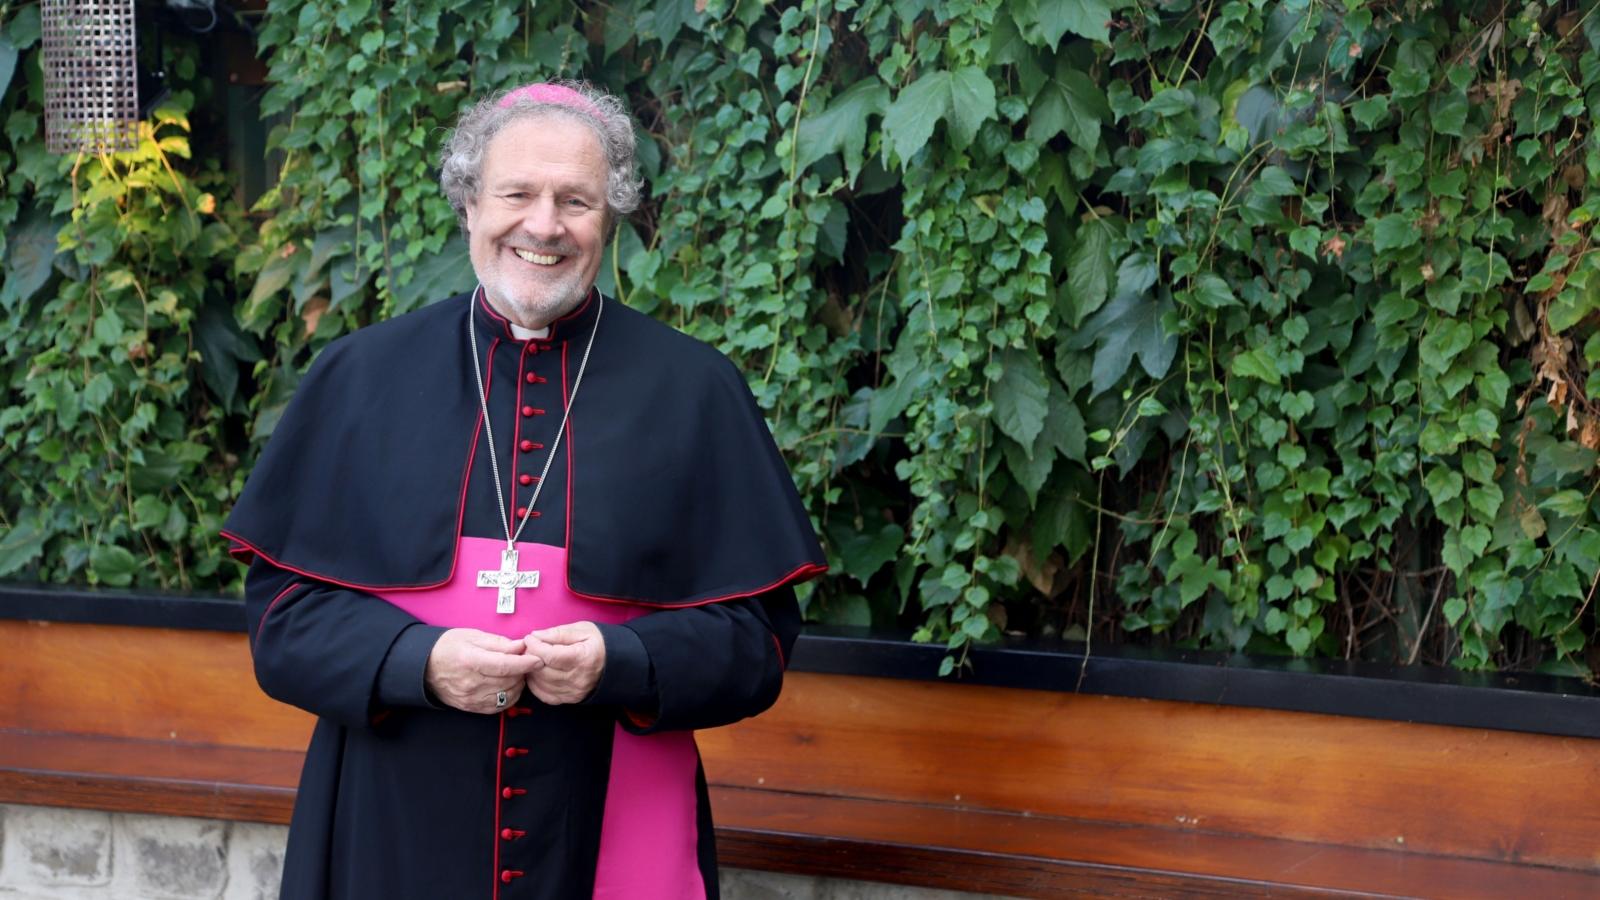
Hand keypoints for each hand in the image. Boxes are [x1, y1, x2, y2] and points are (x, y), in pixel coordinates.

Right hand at [425, 628, 545, 713]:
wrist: (425, 667)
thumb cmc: (449, 647)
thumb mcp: (472, 636)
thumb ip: (499, 643)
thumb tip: (522, 646)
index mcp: (470, 660)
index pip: (504, 665)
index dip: (525, 663)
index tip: (539, 659)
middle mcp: (471, 683)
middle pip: (508, 680)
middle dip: (523, 671)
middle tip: (524, 661)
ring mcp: (471, 698)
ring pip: (507, 695)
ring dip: (517, 684)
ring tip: (515, 672)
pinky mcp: (472, 708)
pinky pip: (499, 706)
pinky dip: (509, 696)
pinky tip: (508, 685)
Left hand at [523, 622, 605, 704]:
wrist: (616, 662)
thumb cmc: (598, 643)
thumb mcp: (582, 630)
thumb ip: (558, 633)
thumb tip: (535, 636)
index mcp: (582, 658)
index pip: (550, 656)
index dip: (535, 646)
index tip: (530, 638)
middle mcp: (578, 678)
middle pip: (543, 671)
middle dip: (530, 658)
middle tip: (529, 648)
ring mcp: (574, 691)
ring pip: (541, 684)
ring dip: (531, 672)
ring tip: (532, 660)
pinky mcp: (571, 698)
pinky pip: (546, 696)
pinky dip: (536, 686)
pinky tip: (536, 675)